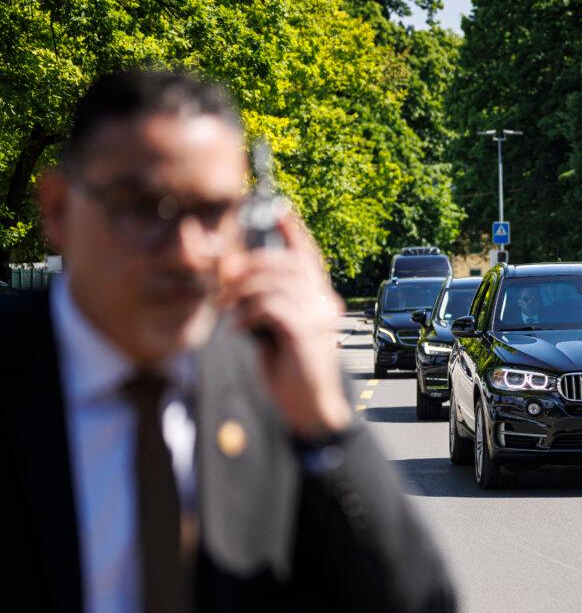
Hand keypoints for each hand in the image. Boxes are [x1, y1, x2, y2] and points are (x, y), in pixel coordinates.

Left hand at [219, 211, 350, 440]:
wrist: (309, 405)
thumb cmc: (290, 366)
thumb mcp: (275, 326)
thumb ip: (265, 299)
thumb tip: (234, 272)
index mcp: (321, 297)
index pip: (309, 255)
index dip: (293, 230)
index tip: (276, 207)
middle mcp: (325, 302)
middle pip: (286, 263)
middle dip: (250, 264)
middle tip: (224, 277)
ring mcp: (319, 316)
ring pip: (274, 283)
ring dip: (242, 294)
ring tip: (227, 310)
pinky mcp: (306, 333)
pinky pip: (271, 307)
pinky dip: (248, 315)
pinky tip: (241, 329)